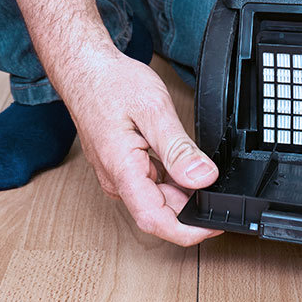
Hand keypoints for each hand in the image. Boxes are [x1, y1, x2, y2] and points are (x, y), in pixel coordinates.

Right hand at [57, 46, 222, 245]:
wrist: (84, 70)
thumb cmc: (110, 84)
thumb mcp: (153, 110)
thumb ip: (179, 149)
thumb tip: (204, 178)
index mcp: (122, 171)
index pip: (155, 221)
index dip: (188, 231)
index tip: (214, 226)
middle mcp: (117, 180)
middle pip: (160, 212)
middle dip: (192, 207)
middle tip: (218, 187)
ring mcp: (117, 176)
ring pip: (157, 199)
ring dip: (182, 192)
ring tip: (198, 166)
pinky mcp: (122, 169)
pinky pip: (150, 185)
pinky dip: (172, 180)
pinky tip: (181, 162)